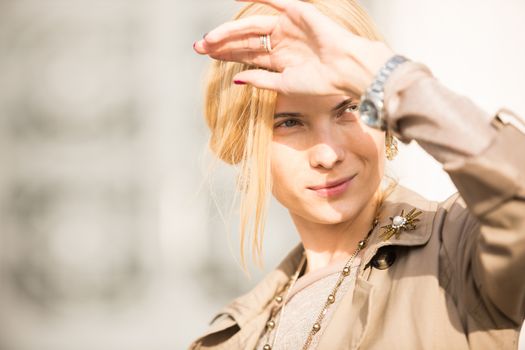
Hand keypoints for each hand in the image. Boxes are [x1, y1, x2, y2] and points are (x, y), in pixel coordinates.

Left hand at [193, 0, 393, 96]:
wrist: (345, 70)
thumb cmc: (321, 82)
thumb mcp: (284, 84)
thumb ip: (260, 80)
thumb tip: (236, 80)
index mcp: (278, 59)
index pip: (246, 55)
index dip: (226, 55)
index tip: (207, 57)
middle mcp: (280, 42)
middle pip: (245, 40)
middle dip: (222, 44)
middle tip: (200, 47)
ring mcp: (287, 27)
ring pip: (252, 26)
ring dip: (231, 31)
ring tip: (210, 38)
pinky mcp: (297, 13)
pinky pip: (274, 1)